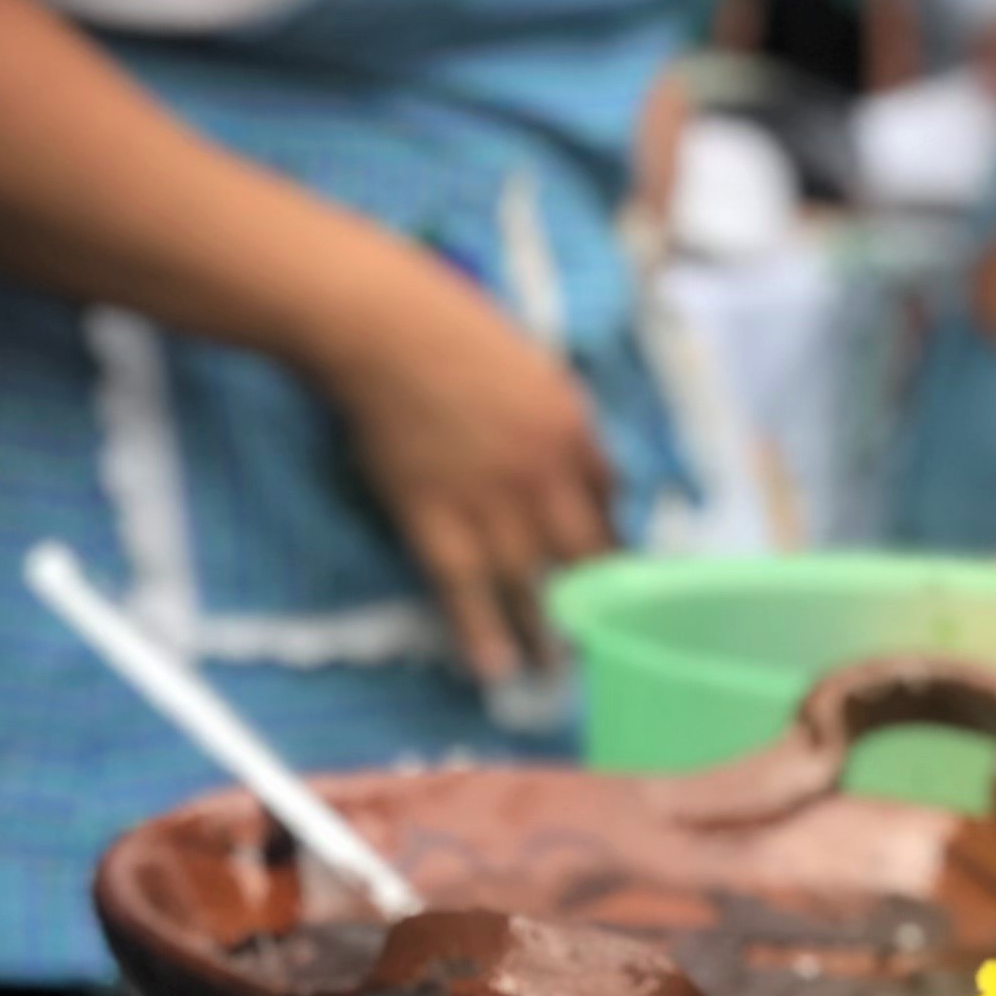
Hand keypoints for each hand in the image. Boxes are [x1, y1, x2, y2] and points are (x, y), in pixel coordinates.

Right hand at [316, 276, 615, 688]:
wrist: (377, 325)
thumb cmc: (449, 325)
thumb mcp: (533, 365)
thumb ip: (560, 419)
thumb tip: (579, 464)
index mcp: (574, 432)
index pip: (611, 506)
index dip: (615, 547)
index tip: (617, 578)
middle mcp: (544, 477)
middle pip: (585, 557)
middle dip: (598, 604)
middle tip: (603, 642)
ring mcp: (488, 500)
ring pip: (530, 584)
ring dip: (548, 633)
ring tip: (556, 671)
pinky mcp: (431, 515)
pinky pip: (462, 586)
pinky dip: (479, 629)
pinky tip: (494, 667)